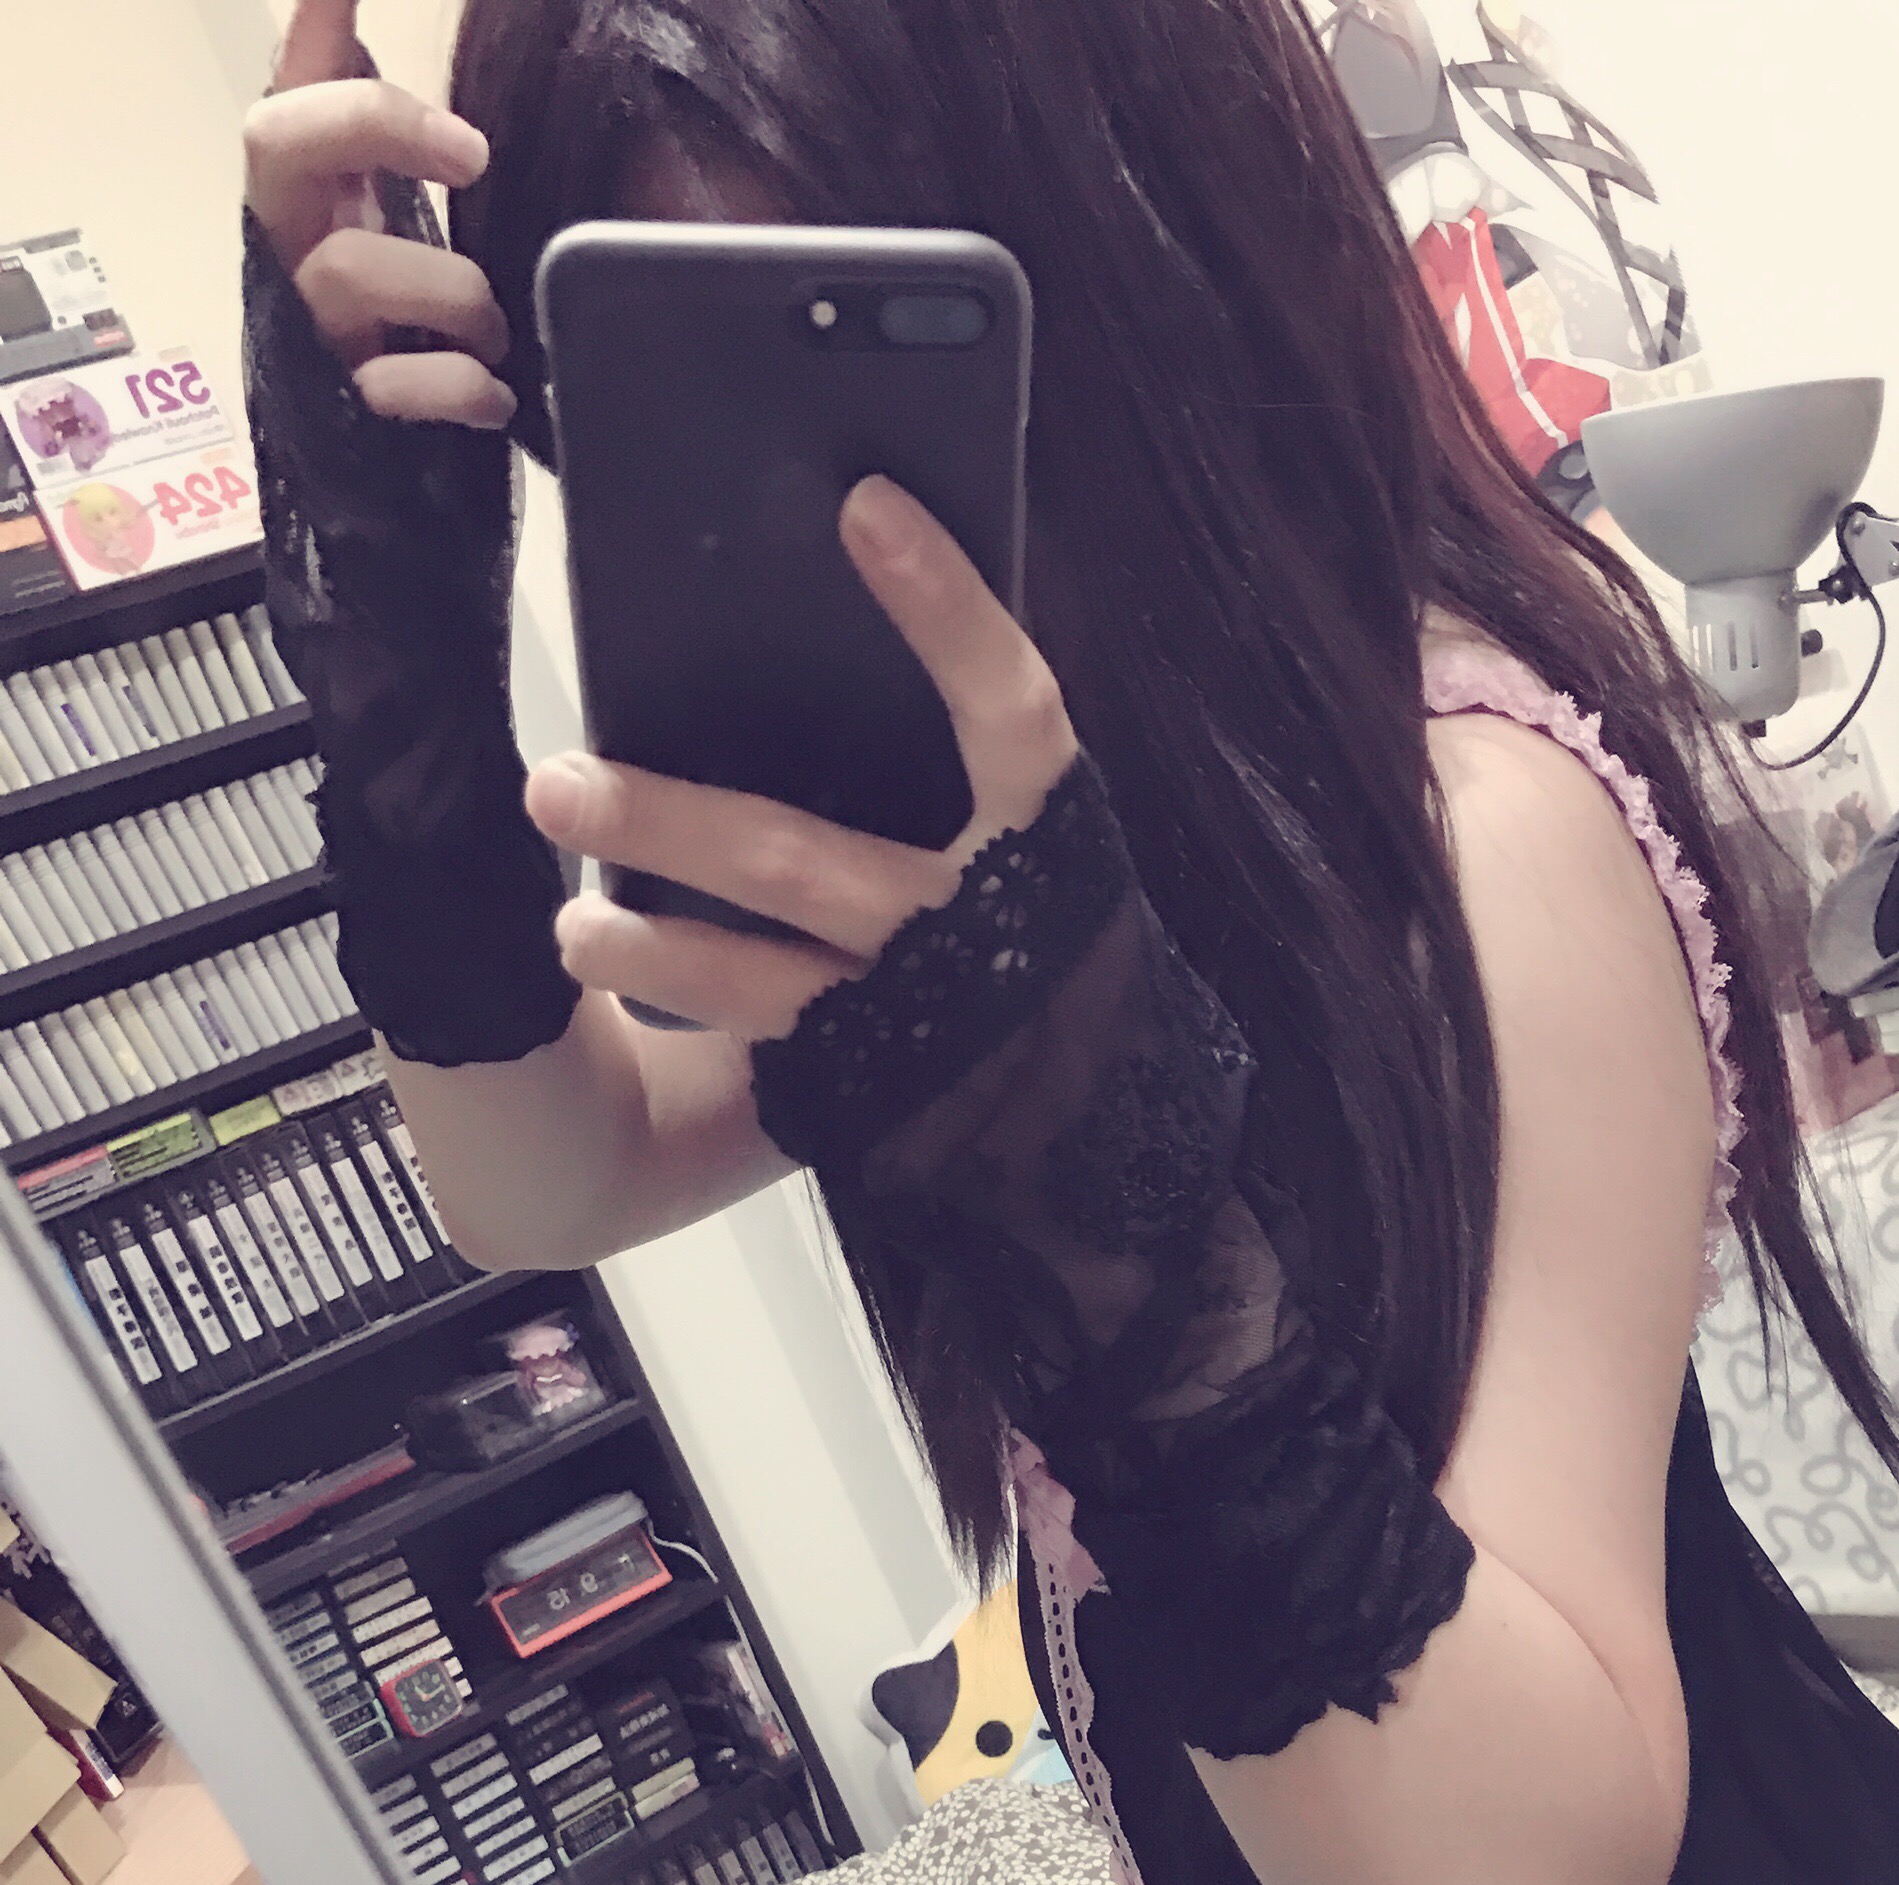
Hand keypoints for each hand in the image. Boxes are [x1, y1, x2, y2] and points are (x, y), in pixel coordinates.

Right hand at [244, 0, 513, 429]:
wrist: (390, 474)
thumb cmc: (415, 332)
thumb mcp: (414, 225)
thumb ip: (407, 150)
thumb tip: (395, 44)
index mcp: (315, 184)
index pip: (299, 77)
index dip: (315, 16)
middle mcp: (292, 238)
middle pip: (277, 138)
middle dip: (374, 124)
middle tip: (474, 154)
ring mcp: (308, 320)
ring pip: (346, 269)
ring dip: (451, 292)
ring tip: (496, 331)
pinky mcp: (340, 403)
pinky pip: (386, 384)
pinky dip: (453, 385)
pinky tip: (493, 395)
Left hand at [524, 478, 1081, 1037]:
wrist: (1090, 1111)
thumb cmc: (1031, 919)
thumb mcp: (1018, 823)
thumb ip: (952, 734)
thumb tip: (850, 554)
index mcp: (1039, 833)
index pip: (1009, 709)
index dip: (950, 614)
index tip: (865, 510)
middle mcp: (978, 920)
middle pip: (806, 863)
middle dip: (676, 823)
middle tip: (559, 783)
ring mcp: (922, 1012)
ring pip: (768, 981)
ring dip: (655, 948)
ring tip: (569, 922)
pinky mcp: (875, 1078)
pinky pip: (766, 1043)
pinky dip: (682, 1001)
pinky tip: (607, 960)